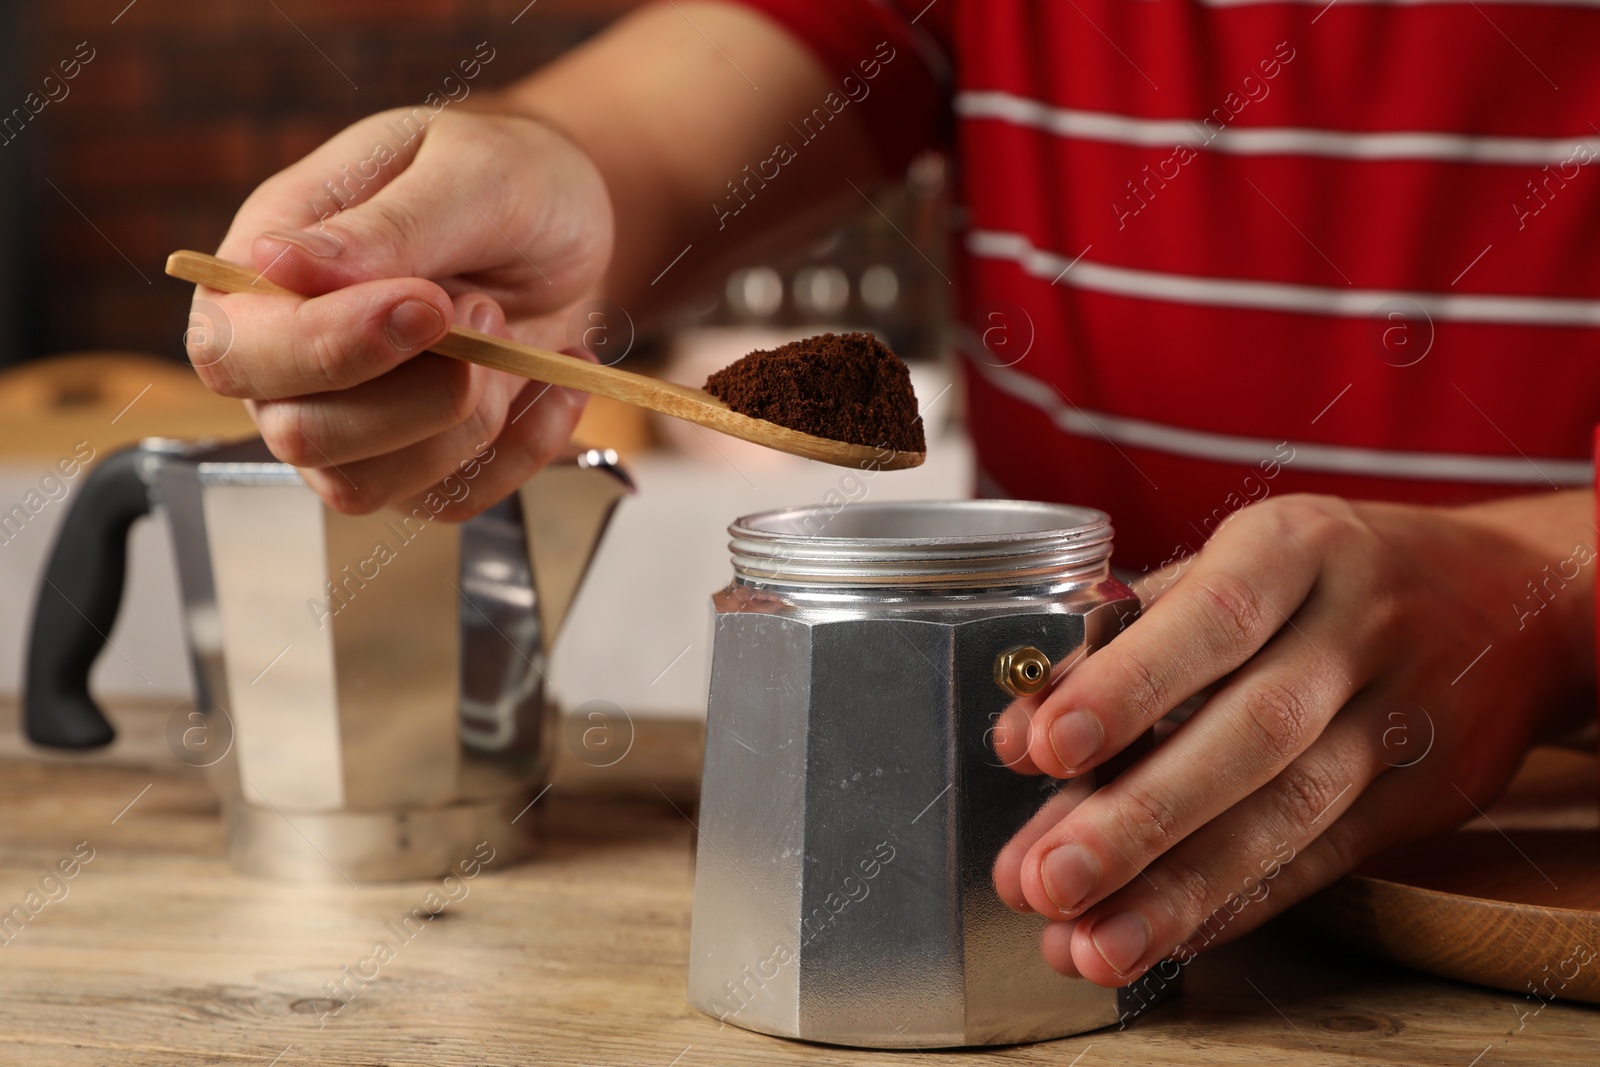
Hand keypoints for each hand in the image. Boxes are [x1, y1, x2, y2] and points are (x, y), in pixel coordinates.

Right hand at [186, 107, 612, 517]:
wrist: (569, 223)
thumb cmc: (503, 176)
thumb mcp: (468, 173)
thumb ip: (383, 226)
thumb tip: (277, 264)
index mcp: (262, 272)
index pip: (237, 350)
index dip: (331, 346)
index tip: (432, 305)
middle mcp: (290, 362)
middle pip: (299, 436)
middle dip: (416, 393)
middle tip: (487, 312)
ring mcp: (350, 424)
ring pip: (370, 486)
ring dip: (469, 420)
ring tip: (509, 332)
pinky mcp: (419, 466)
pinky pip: (456, 499)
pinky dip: (524, 445)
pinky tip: (552, 376)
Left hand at [991, 492, 1594, 986]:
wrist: (1509, 600)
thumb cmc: (1325, 576)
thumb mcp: (1237, 563)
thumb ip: (1125, 639)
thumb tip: (1023, 731)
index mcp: (1295, 547)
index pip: (1211, 620)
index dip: (1126, 687)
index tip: (1045, 747)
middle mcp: (1357, 629)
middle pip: (1252, 734)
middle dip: (1141, 815)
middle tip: (1049, 877)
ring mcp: (1403, 718)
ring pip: (1290, 814)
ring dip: (1180, 889)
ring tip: (1091, 943)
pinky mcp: (1426, 796)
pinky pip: (1324, 859)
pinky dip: (1239, 904)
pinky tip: (1166, 937)